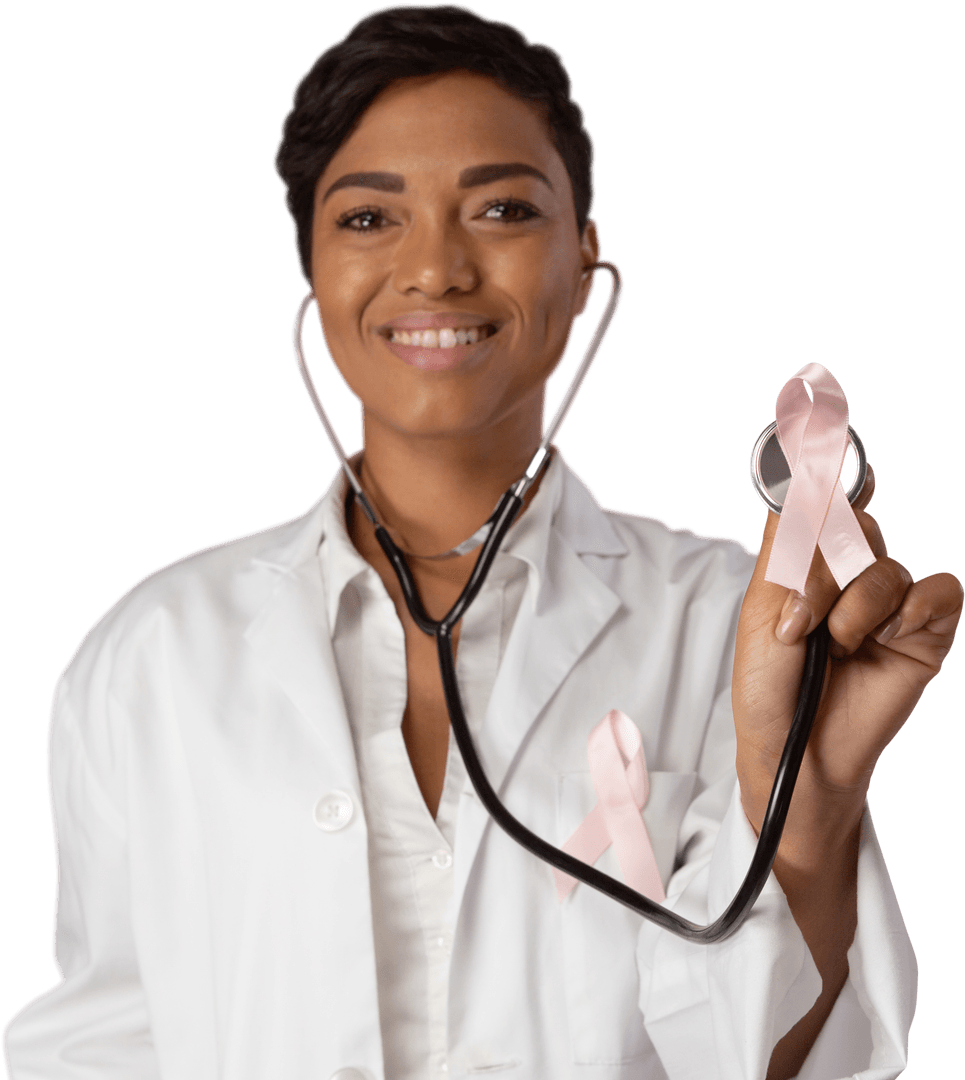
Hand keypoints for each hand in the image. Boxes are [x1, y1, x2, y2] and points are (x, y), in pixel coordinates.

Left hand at [733, 464, 963, 862]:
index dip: (825, 465)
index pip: (819, 501)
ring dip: (853, 610)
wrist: (794, 754)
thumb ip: (789, 549)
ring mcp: (889, 601)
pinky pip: (938, 592)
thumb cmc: (771, 691)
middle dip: (821, 574)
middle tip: (798, 625)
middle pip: (850, 528)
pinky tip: (886, 638)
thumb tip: (806, 482)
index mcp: (804, 561)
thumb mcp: (763, 613)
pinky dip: (911, 610)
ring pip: (886, 566)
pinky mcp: (925, 630)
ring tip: (832, 650)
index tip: (824, 418)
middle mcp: (848, 572)